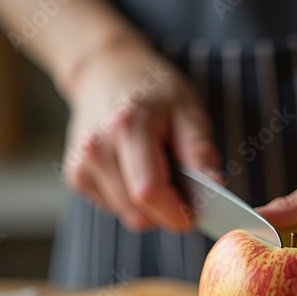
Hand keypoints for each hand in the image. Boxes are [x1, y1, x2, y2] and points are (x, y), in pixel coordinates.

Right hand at [63, 41, 219, 231]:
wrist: (106, 73)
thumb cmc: (154, 93)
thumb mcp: (188, 112)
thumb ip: (200, 152)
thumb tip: (215, 188)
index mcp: (128, 127)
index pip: (149, 191)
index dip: (176, 212)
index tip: (195, 215)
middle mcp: (97, 148)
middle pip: (138, 212)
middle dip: (167, 212)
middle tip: (183, 191)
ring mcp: (82, 163)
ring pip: (128, 216)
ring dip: (151, 209)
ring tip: (160, 174)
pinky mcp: (76, 176)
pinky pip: (115, 209)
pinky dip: (133, 202)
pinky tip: (137, 174)